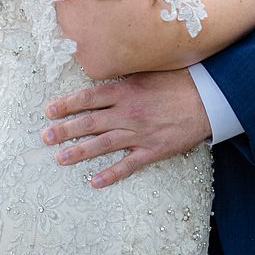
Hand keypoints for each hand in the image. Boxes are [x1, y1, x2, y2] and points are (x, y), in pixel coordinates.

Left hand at [42, 69, 211, 187]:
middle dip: (65, 130)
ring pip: (103, 144)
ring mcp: (139, 133)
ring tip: (60, 159)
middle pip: (89, 122)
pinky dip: (111, 174)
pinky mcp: (153, 150)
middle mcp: (128, 113)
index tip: (49, 111)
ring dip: (79, 152)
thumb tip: (104, 77)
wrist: (209, 98)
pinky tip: (94, 181)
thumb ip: (125, 78)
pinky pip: (128, 165)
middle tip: (45, 137)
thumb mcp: (149, 72)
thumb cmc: (180, 81)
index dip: (67, 105)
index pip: (89, 98)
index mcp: (126, 90)